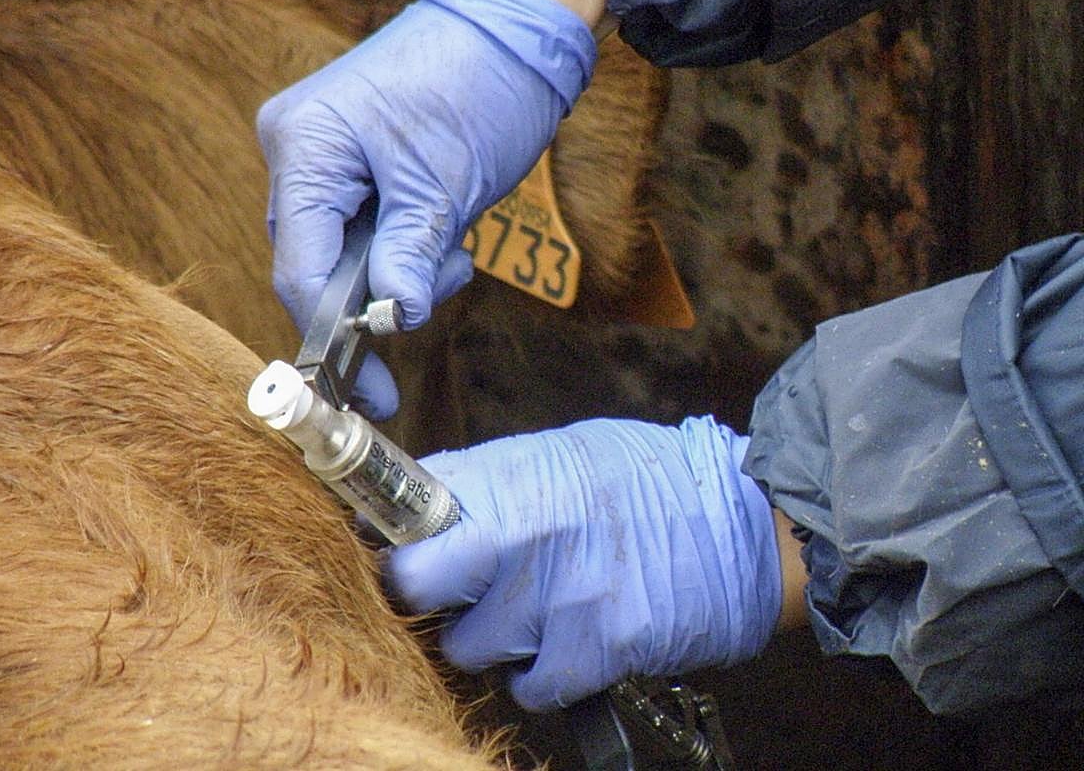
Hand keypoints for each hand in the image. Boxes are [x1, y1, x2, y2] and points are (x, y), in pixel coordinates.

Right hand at [257, 0, 595, 418]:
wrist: (517, 30)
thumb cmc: (480, 85)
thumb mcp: (445, 185)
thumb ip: (409, 258)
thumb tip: (395, 321)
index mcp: (305, 147)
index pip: (301, 267)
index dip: (333, 335)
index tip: (367, 391)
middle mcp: (299, 150)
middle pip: (316, 264)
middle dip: (376, 302)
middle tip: (423, 321)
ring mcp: (324, 155)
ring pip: (345, 253)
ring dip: (402, 270)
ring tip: (455, 247)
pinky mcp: (355, 163)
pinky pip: (366, 229)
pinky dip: (406, 246)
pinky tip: (446, 230)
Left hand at [385, 416, 781, 710]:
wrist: (741, 520)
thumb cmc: (653, 480)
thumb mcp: (565, 454)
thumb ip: (494, 480)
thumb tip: (429, 498)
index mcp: (513, 477)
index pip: (410, 512)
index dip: (398, 539)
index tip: (403, 551)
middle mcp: (525, 533)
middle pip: (417, 583)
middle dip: (427, 593)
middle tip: (456, 591)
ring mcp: (558, 594)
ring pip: (469, 645)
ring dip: (491, 639)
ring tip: (530, 615)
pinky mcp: (597, 647)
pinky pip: (530, 686)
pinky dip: (539, 678)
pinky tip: (562, 649)